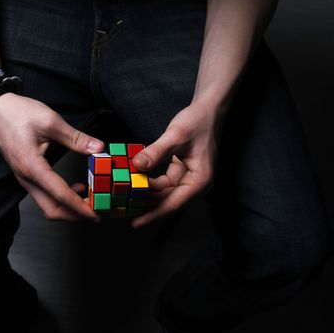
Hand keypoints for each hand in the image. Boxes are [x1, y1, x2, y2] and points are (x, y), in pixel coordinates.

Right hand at [0, 91, 104, 222]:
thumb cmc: (17, 113)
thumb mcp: (51, 122)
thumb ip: (76, 138)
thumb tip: (98, 148)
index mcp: (32, 167)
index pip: (61, 195)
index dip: (81, 207)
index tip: (96, 213)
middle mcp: (26, 178)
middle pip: (52, 210)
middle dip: (75, 215)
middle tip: (96, 211)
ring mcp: (24, 178)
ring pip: (47, 205)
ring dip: (69, 207)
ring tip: (90, 199)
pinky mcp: (25, 175)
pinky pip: (44, 195)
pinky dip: (61, 198)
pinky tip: (76, 188)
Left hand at [130, 100, 225, 227]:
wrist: (209, 109)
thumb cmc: (197, 121)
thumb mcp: (175, 136)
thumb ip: (156, 152)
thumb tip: (137, 166)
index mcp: (199, 180)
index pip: (174, 203)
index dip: (154, 214)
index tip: (136, 222)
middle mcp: (196, 183)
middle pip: (168, 201)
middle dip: (147, 207)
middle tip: (124, 212)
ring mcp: (189, 178)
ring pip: (164, 193)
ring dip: (147, 196)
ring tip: (126, 201)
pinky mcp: (182, 171)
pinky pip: (163, 183)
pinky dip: (150, 183)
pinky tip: (135, 183)